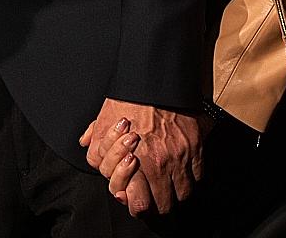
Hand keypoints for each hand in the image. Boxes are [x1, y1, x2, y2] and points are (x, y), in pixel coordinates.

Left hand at [79, 99, 209, 215]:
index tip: (135, 201)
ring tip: (168, 184)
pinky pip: (198, 176)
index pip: (140, 205)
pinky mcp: (196, 147)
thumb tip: (87, 145)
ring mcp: (180, 158)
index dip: (137, 206)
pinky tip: (182, 170)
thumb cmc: (128, 99)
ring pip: (183, 194)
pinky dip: (191, 177)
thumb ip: (96, 140)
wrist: (154, 80)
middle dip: (157, 203)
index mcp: (134, 163)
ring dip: (175, 192)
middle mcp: (158, 165)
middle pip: (164, 205)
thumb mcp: (102, 121)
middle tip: (152, 196)